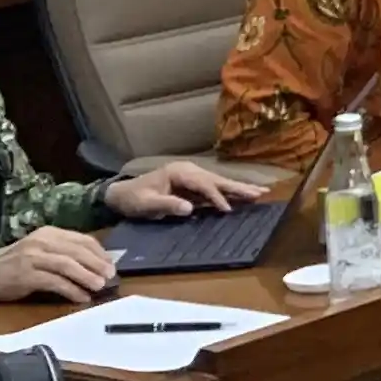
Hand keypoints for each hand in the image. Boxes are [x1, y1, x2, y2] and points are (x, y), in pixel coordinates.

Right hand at [0, 227, 113, 304]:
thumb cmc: (19, 264)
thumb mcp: (43, 251)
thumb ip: (66, 253)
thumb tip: (99, 265)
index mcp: (49, 233)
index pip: (82, 240)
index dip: (99, 253)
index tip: (112, 265)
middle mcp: (41, 241)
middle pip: (77, 251)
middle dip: (97, 265)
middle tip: (111, 277)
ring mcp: (32, 257)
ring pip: (67, 265)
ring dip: (87, 277)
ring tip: (100, 287)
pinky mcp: (26, 275)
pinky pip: (54, 282)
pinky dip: (71, 290)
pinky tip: (81, 297)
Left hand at [103, 161, 268, 219]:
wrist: (120, 195)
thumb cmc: (132, 200)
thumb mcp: (146, 204)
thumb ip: (167, 204)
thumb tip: (189, 208)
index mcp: (178, 172)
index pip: (203, 184)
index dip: (216, 196)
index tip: (228, 210)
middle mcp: (188, 170)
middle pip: (217, 180)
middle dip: (238, 187)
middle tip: (260, 193)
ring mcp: (190, 176)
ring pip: (218, 182)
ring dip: (238, 188)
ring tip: (259, 192)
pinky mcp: (190, 184)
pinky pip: (212, 187)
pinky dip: (227, 191)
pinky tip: (241, 195)